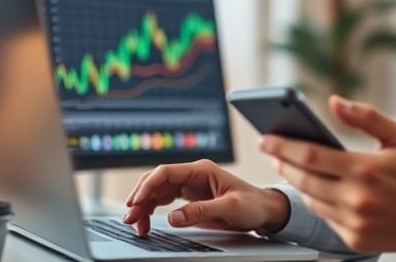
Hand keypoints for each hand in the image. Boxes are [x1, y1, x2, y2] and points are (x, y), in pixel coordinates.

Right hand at [122, 159, 289, 235]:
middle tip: (130, 217)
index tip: (136, 202)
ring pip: (157, 192)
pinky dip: (152, 211)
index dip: (148, 185)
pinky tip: (147, 223)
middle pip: (157, 182)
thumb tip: (173, 217)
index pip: (166, 172)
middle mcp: (193, 176)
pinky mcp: (190, 199)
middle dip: (140, 197)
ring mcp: (190, 186)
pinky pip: (164, 202)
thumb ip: (202, 211)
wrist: (264, 211)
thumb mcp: (230, 207)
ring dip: (144, 206)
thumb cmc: (253, 204)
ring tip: (136, 224)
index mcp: (202, 170)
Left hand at [259, 95, 395, 254]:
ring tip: (288, 167)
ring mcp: (356, 223)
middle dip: (283, 163)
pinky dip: (316, 202)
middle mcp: (358, 199)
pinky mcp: (356, 240)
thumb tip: (334, 102)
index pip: (312, 156)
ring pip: (311, 200)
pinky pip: (325, 218)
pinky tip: (313, 188)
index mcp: (366, 170)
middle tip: (271, 150)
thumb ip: (366, 116)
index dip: (284, 147)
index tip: (266, 139)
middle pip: (305, 179)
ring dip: (296, 183)